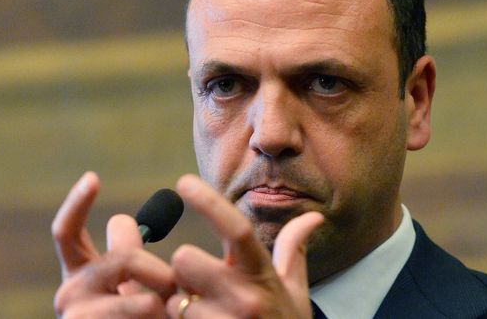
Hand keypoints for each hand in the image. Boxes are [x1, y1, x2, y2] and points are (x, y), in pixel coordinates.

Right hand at [51, 172, 175, 317]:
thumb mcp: (128, 288)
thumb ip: (125, 253)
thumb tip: (120, 218)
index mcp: (77, 274)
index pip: (67, 232)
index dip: (77, 203)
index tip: (92, 176)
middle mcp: (69, 295)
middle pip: (126, 259)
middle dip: (161, 273)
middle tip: (176, 289)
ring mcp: (77, 318)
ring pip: (146, 300)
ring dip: (168, 308)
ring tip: (172, 315)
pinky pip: (150, 314)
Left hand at [165, 175, 323, 317]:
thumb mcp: (295, 294)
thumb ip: (295, 251)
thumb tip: (313, 216)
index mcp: (263, 276)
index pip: (236, 229)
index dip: (208, 202)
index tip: (183, 181)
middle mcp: (244, 299)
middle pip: (185, 258)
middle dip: (183, 266)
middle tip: (195, 280)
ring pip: (173, 298)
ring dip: (178, 304)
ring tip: (202, 315)